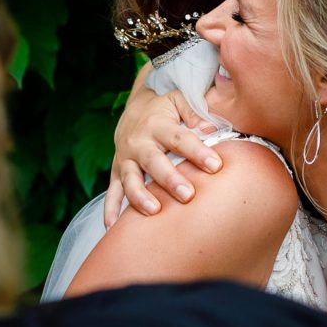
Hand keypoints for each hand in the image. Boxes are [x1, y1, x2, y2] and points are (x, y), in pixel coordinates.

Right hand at [105, 87, 220, 226]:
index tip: (216, 166)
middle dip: (169, 179)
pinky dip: (110, 209)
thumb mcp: (179, 99)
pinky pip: (112, 192)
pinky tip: (112, 227)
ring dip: (140, 196)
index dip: (198, 152)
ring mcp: (125, 158)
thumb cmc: (164, 107)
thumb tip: (211, 127)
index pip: (180, 138)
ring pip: (130, 179)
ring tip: (154, 211)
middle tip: (187, 195)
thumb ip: (195, 112)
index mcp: (157, 124)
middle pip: (153, 162)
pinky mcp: (116, 171)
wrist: (134, 106)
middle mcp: (138, 142)